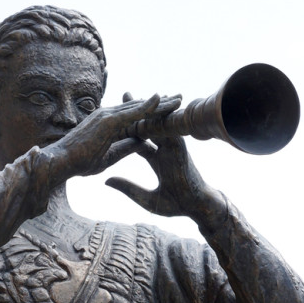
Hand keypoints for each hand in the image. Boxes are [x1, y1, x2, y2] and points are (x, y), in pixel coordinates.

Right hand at [45, 93, 181, 179]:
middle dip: (161, 105)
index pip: (135, 116)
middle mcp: (108, 115)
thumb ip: (126, 148)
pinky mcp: (107, 120)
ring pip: (139, 107)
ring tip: (178, 98)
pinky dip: (147, 105)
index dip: (153, 114)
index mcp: (109, 125)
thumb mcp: (110, 157)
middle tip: (179, 99)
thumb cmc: (79, 162)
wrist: (61, 162)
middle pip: (140, 108)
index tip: (169, 112)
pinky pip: (131, 111)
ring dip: (160, 103)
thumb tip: (144, 144)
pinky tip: (161, 99)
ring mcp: (107, 116)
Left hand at [106, 94, 214, 216]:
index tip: (113, 119)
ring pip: (157, 125)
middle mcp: (165, 149)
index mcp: (158, 158)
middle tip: (124, 94)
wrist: (197, 208)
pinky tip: (147, 110)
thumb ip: (127, 188)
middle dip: (137, 111)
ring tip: (134, 96)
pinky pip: (167, 130)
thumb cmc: (176, 205)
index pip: (139, 138)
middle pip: (148, 126)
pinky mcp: (180, 148)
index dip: (127, 128)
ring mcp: (173, 147)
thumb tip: (106, 181)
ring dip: (147, 110)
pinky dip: (158, 120)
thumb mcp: (145, 198)